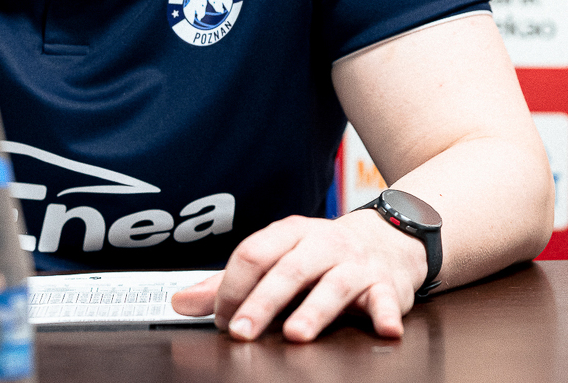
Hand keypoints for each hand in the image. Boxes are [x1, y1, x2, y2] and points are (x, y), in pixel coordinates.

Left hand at [170, 210, 425, 341]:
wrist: (388, 237)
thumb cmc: (322, 252)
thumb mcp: (276, 256)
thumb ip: (231, 282)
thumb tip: (179, 302)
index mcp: (288, 234)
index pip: (253, 253)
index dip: (232, 287)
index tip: (221, 317)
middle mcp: (321, 244)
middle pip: (287, 270)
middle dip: (262, 302)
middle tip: (242, 331)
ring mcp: (354, 264)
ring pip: (333, 284)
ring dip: (314, 309)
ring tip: (296, 333)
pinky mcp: (385, 284)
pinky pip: (386, 298)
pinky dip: (385, 313)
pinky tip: (384, 329)